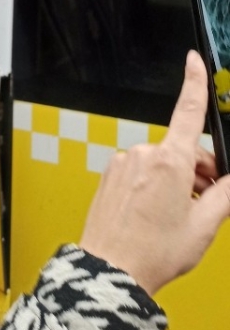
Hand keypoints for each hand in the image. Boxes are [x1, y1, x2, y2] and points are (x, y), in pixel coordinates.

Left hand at [79, 50, 229, 295]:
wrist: (111, 269)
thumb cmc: (154, 251)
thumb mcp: (204, 227)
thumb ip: (224, 196)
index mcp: (170, 161)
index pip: (188, 111)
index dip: (194, 82)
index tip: (194, 59)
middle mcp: (144, 154)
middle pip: (182, 150)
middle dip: (198, 171)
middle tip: (204, 203)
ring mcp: (124, 163)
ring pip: (162, 163)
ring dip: (176, 181)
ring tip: (177, 217)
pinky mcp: (111, 173)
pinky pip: (140, 172)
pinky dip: (153, 185)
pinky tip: (155, 213)